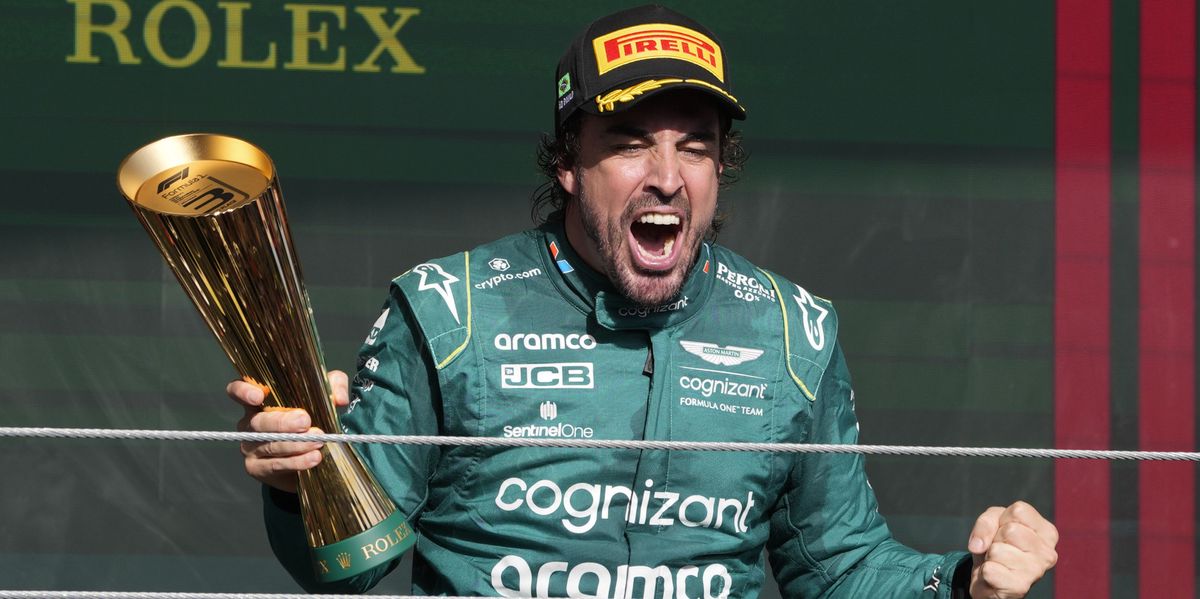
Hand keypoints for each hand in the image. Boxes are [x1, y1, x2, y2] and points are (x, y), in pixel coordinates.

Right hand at [226, 370, 350, 492]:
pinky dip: (297, 462)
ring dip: (296, 444)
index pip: (237, 391)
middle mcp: (249, 423)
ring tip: (318, 441)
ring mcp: (250, 447)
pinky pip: (276, 465)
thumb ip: (334, 387)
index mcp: (259, 402)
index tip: (258, 396)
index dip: (243, 391)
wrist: (311, 456)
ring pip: (270, 444)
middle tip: (305, 422)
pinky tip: (314, 458)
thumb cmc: (312, 419)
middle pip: (258, 421)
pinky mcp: (257, 468)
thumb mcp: (325, 396)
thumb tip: (339, 398)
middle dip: (282, 422)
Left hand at [968, 501, 1058, 598]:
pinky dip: (986, 571)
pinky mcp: (1020, 588)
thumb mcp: (993, 522)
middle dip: (995, 538)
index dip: (1002, 519)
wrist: (990, 578)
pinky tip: (996, 576)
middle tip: (1001, 549)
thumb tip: (978, 546)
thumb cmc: (998, 544)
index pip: (1019, 511)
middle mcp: (1047, 553)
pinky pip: (989, 570)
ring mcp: (1036, 571)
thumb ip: (986, 523)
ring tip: (999, 562)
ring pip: (997, 550)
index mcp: (1047, 532)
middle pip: (1009, 530)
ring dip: (990, 556)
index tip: (1004, 530)